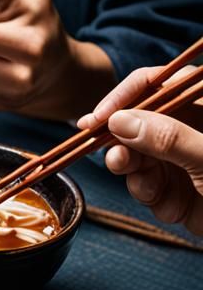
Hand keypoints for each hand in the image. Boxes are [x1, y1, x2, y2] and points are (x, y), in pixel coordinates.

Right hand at [76, 66, 202, 234]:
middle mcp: (193, 128)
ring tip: (148, 188)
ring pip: (139, 157)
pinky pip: (149, 188)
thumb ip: (167, 138)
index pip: (161, 82)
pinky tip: (172, 207)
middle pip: (140, 121)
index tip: (97, 119)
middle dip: (123, 142)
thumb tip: (120, 121)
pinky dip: (154, 198)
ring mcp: (184, 159)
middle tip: (112, 158)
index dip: (126, 96)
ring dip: (136, 174)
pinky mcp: (179, 190)